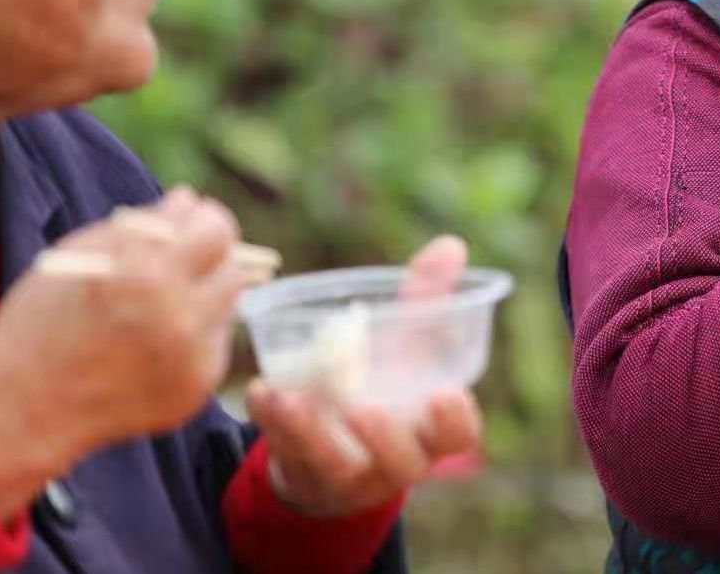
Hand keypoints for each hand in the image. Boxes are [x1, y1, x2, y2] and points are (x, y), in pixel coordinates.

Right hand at [0, 188, 244, 520]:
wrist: (20, 409)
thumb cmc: (42, 321)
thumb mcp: (79, 254)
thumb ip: (143, 224)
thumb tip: (188, 201)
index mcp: (146, 274)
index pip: (217, 231)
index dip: (207, 220)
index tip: (195, 221)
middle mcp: (179, 317)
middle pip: (233, 269)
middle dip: (212, 258)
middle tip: (188, 258)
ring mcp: (191, 358)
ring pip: (228, 306)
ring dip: (206, 295)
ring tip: (164, 301)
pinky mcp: (195, 389)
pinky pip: (212, 345)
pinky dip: (193, 336)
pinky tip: (154, 341)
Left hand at [247, 236, 483, 519]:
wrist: (334, 439)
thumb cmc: (386, 382)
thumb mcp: (408, 345)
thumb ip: (428, 299)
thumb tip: (450, 245)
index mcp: (433, 429)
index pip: (459, 435)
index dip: (456, 420)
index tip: (445, 394)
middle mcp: (398, 459)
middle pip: (404, 462)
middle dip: (386, 439)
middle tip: (364, 408)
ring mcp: (349, 473)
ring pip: (335, 465)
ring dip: (311, 431)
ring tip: (289, 395)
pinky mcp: (304, 473)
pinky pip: (286, 453)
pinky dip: (272, 421)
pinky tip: (260, 388)